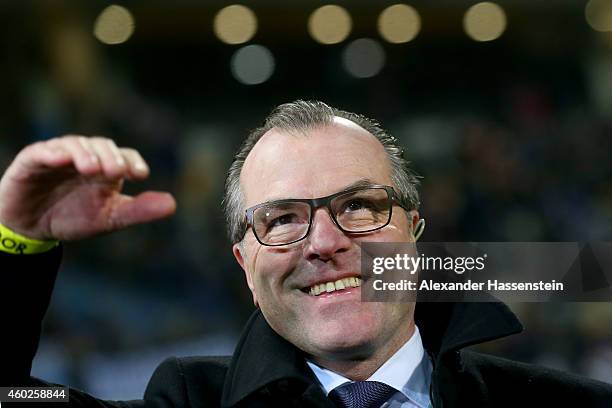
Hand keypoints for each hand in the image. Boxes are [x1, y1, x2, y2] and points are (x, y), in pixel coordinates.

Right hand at [0, 136, 175, 240]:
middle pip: (103, 146)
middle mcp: (86, 157)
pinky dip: (53, 152)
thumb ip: (139, 210)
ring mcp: (59, 155)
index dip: (133, 162)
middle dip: (111, 157)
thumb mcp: (109, 218)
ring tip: (91, 169)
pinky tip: (61, 159)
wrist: (32, 228)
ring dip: (85, 153)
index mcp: (107, 168)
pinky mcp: (32, 160)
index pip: (126, 157)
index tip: (140, 174)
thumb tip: (173, 204)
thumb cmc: (73, 217)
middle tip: (117, 172)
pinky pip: (42, 151)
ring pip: (75, 144)